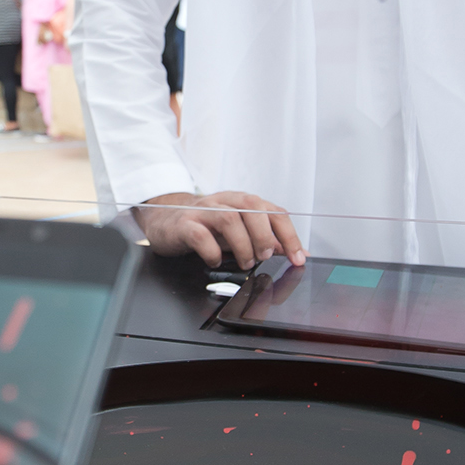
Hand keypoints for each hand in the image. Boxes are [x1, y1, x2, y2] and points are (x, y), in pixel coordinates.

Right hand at [136, 191, 305, 269]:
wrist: (166, 219)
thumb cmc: (207, 226)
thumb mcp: (240, 231)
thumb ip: (268, 240)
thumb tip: (297, 252)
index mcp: (243, 202)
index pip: (274, 211)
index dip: (289, 235)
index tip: (298, 257)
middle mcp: (225, 202)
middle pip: (253, 208)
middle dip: (264, 236)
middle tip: (265, 257)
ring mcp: (204, 211)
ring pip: (229, 219)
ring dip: (242, 245)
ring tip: (245, 262)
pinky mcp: (184, 224)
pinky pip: (200, 235)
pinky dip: (212, 251)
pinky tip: (215, 260)